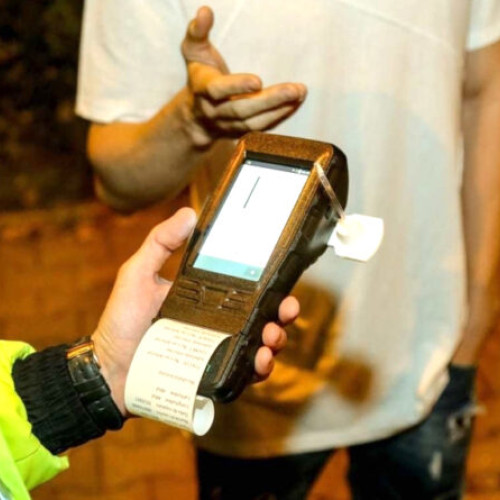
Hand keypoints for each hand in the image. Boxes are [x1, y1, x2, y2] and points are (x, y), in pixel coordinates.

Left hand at [92, 207, 297, 414]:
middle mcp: (218, 323)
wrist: (108, 369)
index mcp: (207, 298)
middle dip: (283, 313)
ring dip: (276, 339)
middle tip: (286, 310)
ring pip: (260, 344)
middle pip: (261, 316)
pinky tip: (261, 360)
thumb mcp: (138, 274)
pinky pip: (245, 372)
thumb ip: (160, 242)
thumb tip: (190, 212)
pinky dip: (260, 368)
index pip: (246, 289)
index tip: (282, 278)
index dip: (269, 284)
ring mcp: (218, 350)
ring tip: (272, 337)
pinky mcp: (214, 374)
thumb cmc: (121, 321)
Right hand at [181, 6, 306, 145]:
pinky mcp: (242, 132)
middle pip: (242, 109)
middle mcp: (215, 111)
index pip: (218, 90)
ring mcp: (229, 125)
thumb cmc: (200, 74)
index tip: (258, 81)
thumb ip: (198, 31)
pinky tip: (295, 103)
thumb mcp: (194, 51)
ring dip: (279, 110)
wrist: (196, 116)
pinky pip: (262, 127)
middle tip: (294, 90)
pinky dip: (280, 116)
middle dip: (269, 101)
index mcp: (202, 89)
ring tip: (299, 94)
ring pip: (254, 122)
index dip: (237, 86)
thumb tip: (205, 11)